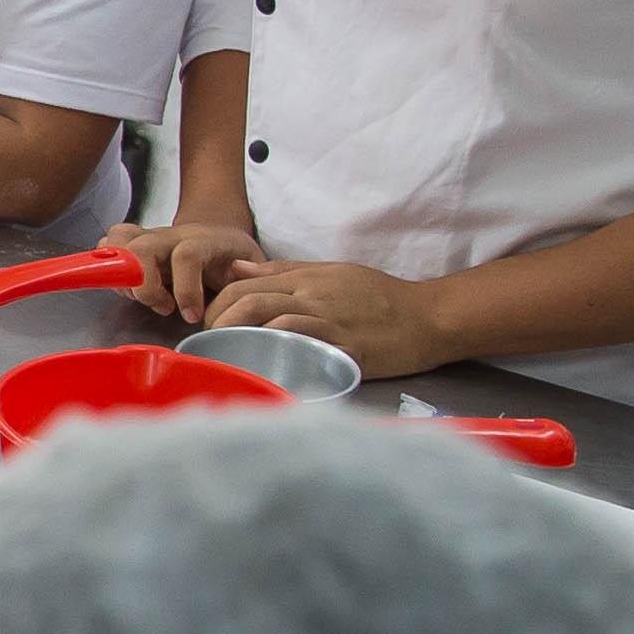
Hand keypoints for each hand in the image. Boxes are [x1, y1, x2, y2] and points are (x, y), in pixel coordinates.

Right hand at [110, 216, 263, 321]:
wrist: (221, 234)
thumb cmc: (237, 258)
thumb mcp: (255, 268)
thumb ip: (253, 278)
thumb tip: (240, 287)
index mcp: (206, 240)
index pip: (186, 255)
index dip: (186, 290)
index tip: (193, 317)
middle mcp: (173, 234)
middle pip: (142, 247)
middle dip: (144, 286)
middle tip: (163, 307)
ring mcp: (151, 236)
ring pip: (118, 241)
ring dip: (123, 276)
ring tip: (146, 298)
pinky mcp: (135, 242)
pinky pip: (109, 243)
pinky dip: (111, 267)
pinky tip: (133, 289)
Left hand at [203, 256, 453, 378]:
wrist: (429, 317)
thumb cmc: (380, 298)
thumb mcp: (332, 274)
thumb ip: (284, 272)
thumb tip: (237, 270)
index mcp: (307, 278)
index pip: (244, 283)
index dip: (216, 302)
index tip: (205, 323)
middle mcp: (313, 295)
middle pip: (248, 299)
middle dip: (217, 321)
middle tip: (206, 342)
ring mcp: (328, 320)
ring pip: (269, 319)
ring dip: (237, 337)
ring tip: (223, 354)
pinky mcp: (345, 347)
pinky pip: (303, 343)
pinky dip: (275, 350)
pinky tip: (258, 363)